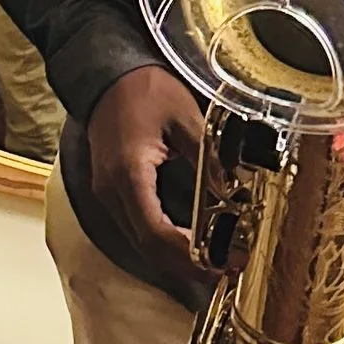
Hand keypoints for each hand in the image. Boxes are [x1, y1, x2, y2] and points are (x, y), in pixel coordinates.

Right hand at [85, 63, 211, 309]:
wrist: (106, 74)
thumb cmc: (145, 90)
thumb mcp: (185, 115)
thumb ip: (209, 155)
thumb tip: (236, 188)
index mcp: (129, 173)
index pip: (155, 231)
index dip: (188, 255)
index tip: (221, 261)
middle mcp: (112, 191)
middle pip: (147, 247)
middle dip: (186, 265)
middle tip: (227, 269)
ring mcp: (107, 193)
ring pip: (140, 243)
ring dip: (175, 258)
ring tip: (215, 261)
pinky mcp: (111, 191)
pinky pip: (136, 228)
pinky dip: (163, 243)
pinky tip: (190, 244)